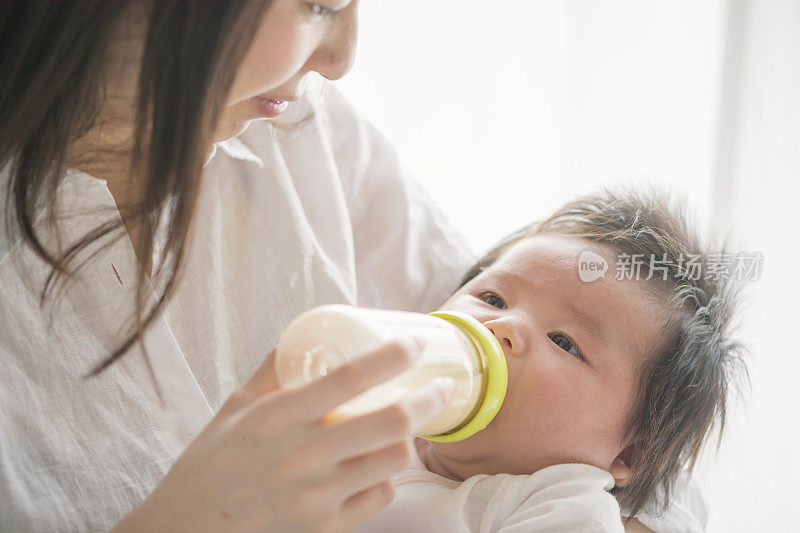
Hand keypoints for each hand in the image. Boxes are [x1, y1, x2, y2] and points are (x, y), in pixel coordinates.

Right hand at [113, 339, 455, 532]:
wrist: (188, 529)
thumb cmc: (210, 463)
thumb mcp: (235, 407)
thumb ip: (271, 370)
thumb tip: (300, 337)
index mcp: (278, 417)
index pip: (350, 378)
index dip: (394, 355)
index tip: (416, 343)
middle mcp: (302, 455)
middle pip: (392, 422)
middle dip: (430, 398)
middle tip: (441, 385)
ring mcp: (317, 496)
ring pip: (394, 460)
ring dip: (409, 438)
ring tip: (409, 424)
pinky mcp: (325, 527)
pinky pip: (379, 496)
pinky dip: (387, 476)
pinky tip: (377, 465)